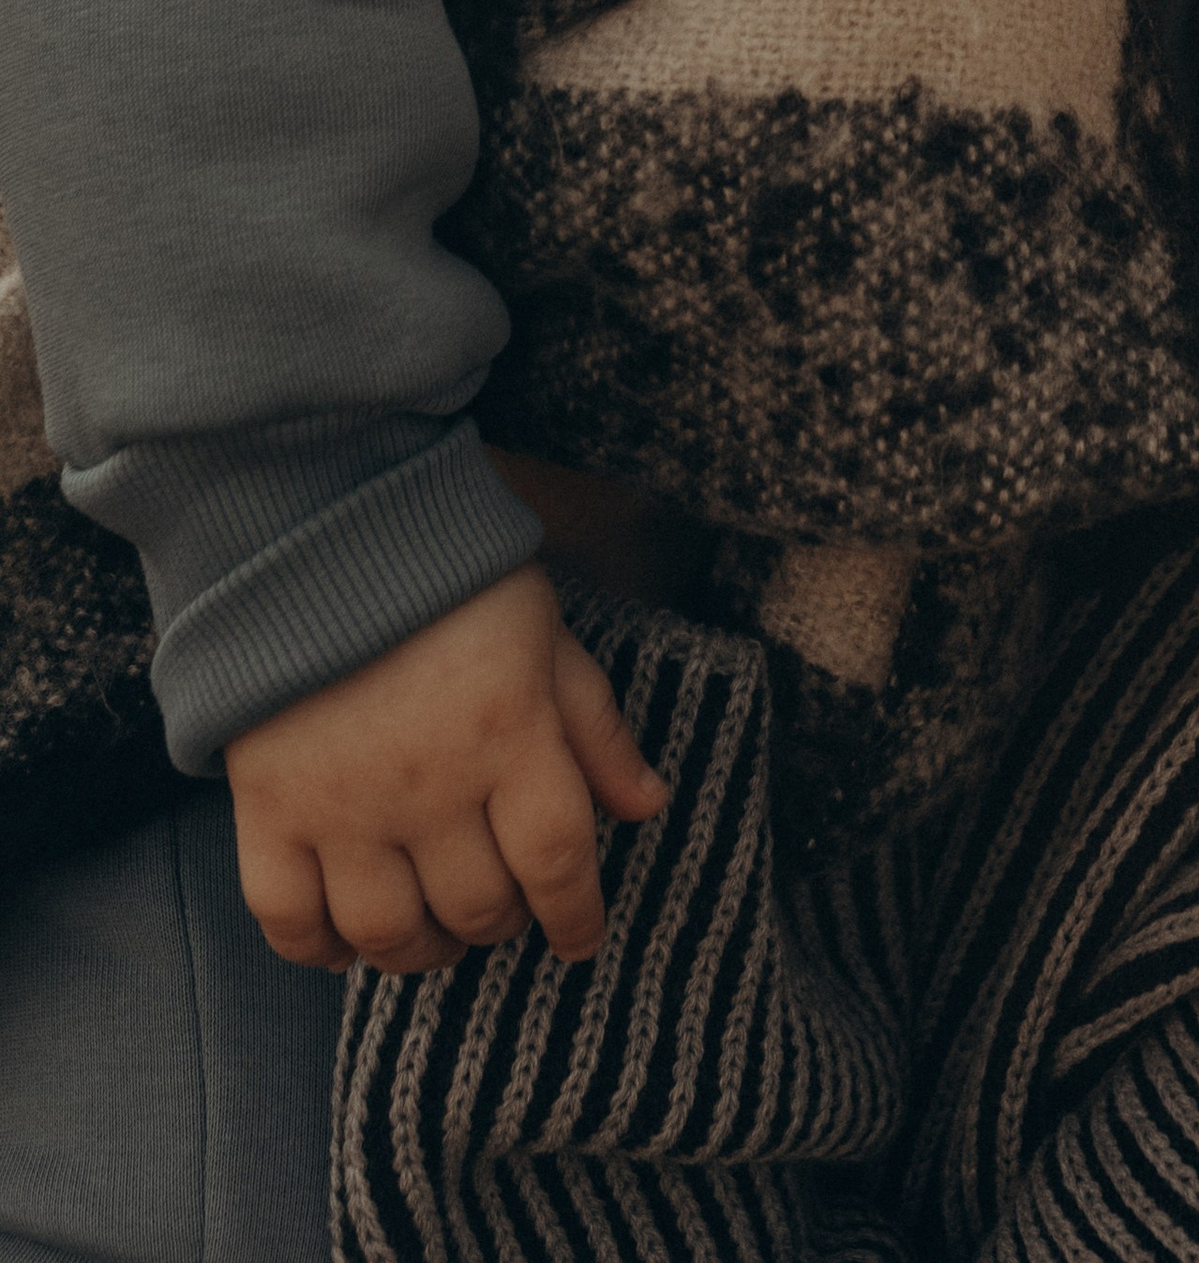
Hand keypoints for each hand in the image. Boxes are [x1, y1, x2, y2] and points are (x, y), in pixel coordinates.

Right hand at [225, 563, 666, 973]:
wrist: (320, 530)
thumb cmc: (451, 583)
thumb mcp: (545, 635)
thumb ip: (595, 728)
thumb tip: (648, 806)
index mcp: (510, 734)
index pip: (558, 862)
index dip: (576, 916)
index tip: (579, 940)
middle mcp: (431, 784)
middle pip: (478, 907)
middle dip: (501, 922)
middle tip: (499, 907)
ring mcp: (344, 805)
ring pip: (388, 931)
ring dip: (420, 952)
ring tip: (432, 933)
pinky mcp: (268, 808)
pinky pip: (287, 919)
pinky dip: (316, 950)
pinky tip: (342, 942)